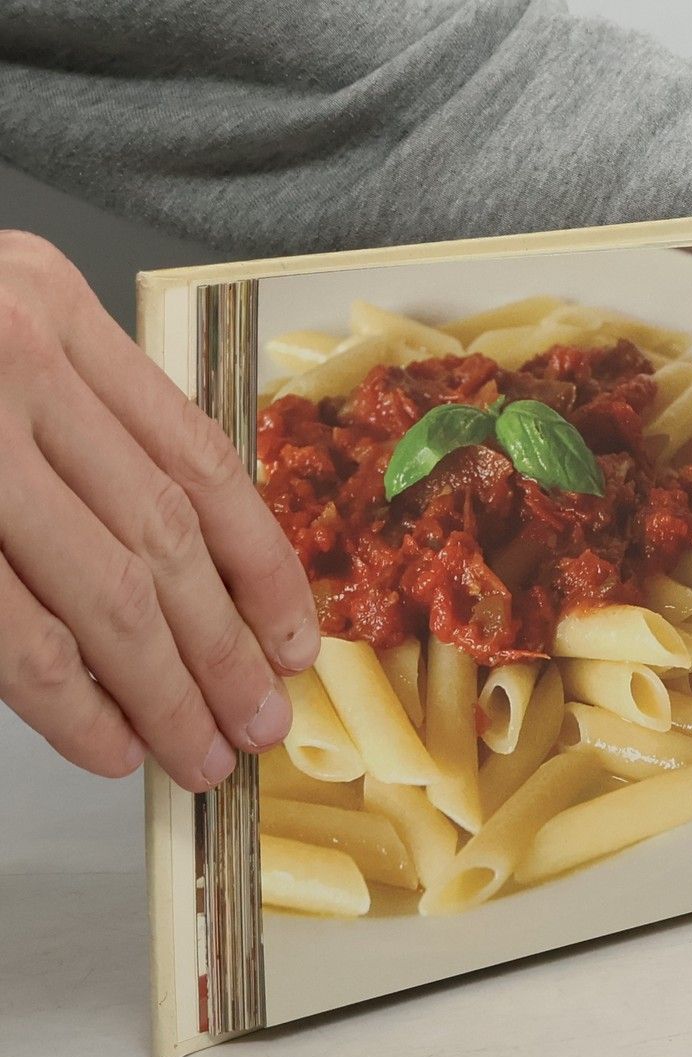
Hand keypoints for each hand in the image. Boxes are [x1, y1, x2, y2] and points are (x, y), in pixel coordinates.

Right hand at [0, 231, 316, 787]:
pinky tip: (105, 743)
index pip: (197, 455)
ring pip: (101, 591)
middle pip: (163, 535)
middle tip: (262, 718)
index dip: (261, 558)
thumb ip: (74, 405)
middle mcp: (12, 361)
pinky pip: (7, 629)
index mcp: (51, 307)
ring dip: (163, 686)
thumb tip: (183, 546)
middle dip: (225, 643)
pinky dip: (66, 697)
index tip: (298, 632)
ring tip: (203, 749)